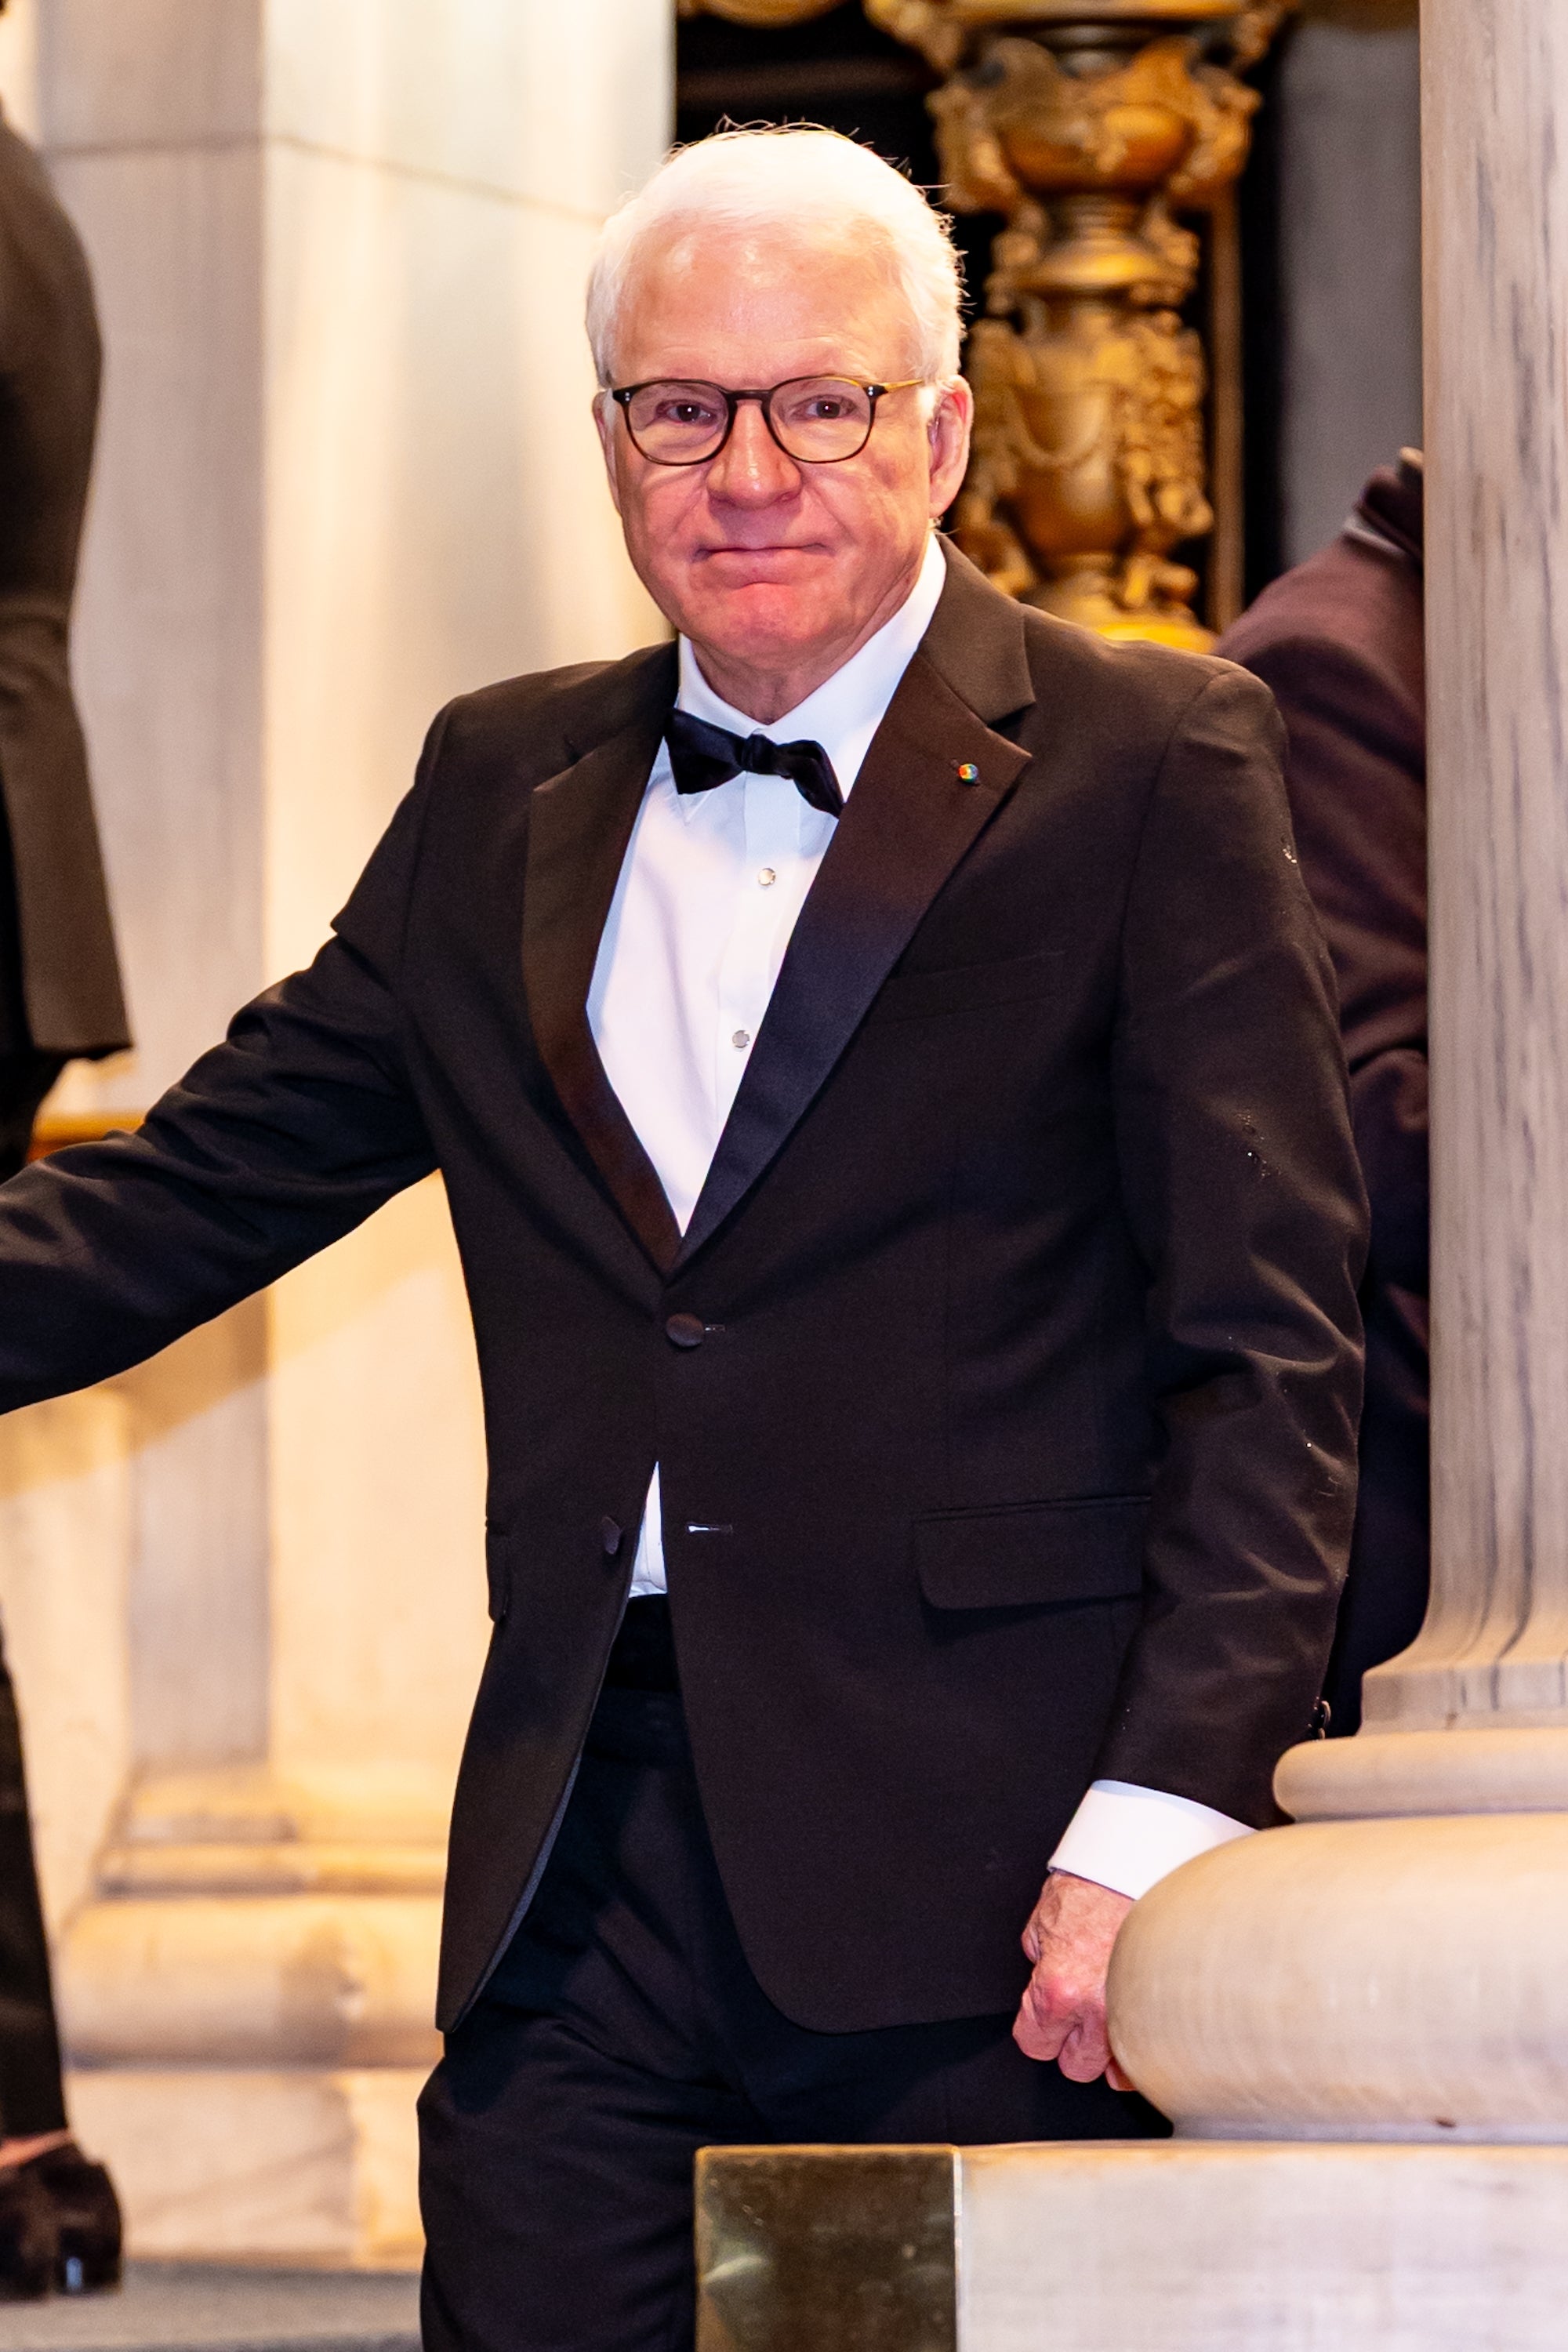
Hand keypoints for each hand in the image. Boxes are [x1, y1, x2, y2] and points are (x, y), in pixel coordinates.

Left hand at [1013, 1869, 1135, 2088]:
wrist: (1136, 1865)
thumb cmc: (1091, 1887)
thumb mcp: (1042, 1924)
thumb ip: (1039, 1964)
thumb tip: (1041, 1987)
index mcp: (1058, 1990)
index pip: (1035, 2044)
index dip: (1036, 2029)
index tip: (1042, 2017)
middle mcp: (1096, 2010)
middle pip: (1076, 2066)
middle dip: (1071, 2042)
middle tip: (1076, 2013)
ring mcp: (1135, 2012)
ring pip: (1118, 2071)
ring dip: (1110, 2050)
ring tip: (1109, 2018)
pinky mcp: (1163, 2008)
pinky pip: (1151, 2053)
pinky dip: (1142, 2047)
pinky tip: (1136, 2025)